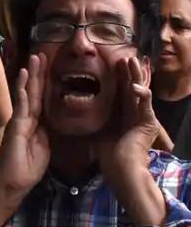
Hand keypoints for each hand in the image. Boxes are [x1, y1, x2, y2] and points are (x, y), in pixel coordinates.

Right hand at [0, 54, 51, 197]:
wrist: (11, 184)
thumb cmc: (26, 170)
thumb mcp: (43, 150)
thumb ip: (45, 134)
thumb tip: (49, 122)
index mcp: (35, 124)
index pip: (41, 99)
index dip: (44, 83)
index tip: (48, 66)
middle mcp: (25, 119)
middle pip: (33, 92)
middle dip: (38, 73)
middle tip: (41, 54)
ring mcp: (19, 121)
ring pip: (27, 95)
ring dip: (30, 77)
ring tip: (33, 59)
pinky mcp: (15, 126)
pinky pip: (21, 106)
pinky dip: (22, 91)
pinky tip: (24, 78)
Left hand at [97, 56, 165, 225]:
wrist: (120, 170)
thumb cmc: (108, 153)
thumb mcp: (99, 128)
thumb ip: (95, 115)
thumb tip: (77, 105)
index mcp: (126, 114)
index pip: (122, 90)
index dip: (119, 76)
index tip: (114, 61)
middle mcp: (137, 113)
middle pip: (133, 88)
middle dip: (129, 72)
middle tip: (126, 57)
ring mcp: (144, 118)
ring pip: (141, 92)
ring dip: (136, 77)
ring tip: (132, 63)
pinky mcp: (148, 124)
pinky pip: (145, 107)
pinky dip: (141, 96)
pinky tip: (136, 87)